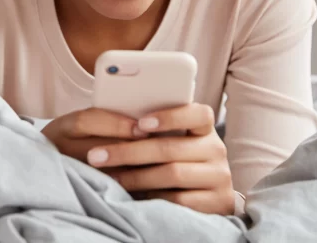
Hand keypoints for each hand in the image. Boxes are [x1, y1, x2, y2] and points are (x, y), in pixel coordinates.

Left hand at [87, 104, 234, 214]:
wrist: (207, 196)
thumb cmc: (178, 160)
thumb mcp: (172, 140)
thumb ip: (152, 129)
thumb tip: (117, 118)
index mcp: (204, 128)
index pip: (198, 114)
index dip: (170, 117)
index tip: (140, 123)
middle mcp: (216, 149)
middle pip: (171, 148)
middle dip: (129, 151)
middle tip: (96, 156)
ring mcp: (219, 176)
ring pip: (173, 173)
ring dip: (136, 176)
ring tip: (111, 177)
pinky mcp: (218, 202)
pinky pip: (180, 199)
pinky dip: (154, 196)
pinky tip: (136, 195)